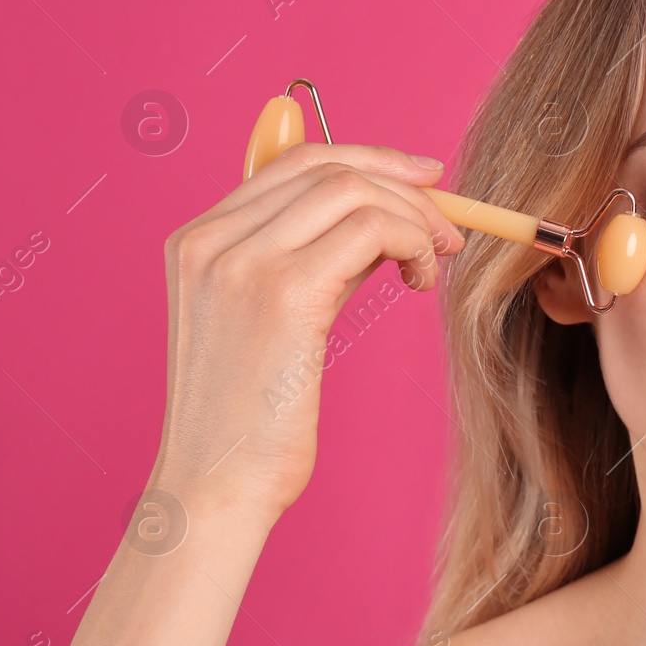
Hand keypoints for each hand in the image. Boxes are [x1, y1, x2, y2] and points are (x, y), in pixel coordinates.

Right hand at [146, 143, 463, 526]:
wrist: (218, 485)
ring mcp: (241, 261)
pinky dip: (412, 241)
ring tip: (432, 265)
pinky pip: (371, 229)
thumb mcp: (275, 321)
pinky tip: (419, 281)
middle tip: (447, 226)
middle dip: (402, 185)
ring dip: (413, 218)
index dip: (367, 160)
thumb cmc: (252, 420)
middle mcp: (211, 239)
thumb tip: (383, 222)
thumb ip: (314, 262)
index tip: (422, 178)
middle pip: (326, 166)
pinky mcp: (284, 292)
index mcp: (198, 240)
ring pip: (353, 190)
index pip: (292, 163)